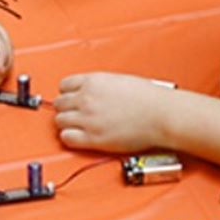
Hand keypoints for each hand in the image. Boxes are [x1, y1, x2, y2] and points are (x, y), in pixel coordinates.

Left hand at [54, 72, 171, 152]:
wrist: (160, 114)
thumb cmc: (148, 98)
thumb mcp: (119, 80)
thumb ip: (100, 86)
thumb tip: (93, 92)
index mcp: (93, 81)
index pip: (64, 85)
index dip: (67, 93)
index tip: (70, 98)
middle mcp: (87, 98)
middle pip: (59, 103)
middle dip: (65, 108)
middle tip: (72, 113)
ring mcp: (88, 118)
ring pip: (60, 121)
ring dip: (66, 123)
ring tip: (75, 126)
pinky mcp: (93, 138)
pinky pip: (67, 138)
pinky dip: (69, 138)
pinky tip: (78, 137)